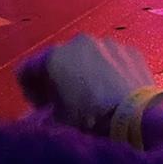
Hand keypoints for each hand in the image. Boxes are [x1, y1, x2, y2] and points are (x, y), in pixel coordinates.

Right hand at [16, 33, 153, 130]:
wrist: (135, 115)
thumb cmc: (89, 118)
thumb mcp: (58, 121)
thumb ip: (42, 113)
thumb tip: (38, 115)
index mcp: (55, 56)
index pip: (28, 68)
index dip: (29, 88)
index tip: (38, 105)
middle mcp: (79, 42)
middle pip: (60, 58)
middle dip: (59, 77)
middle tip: (64, 99)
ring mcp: (107, 42)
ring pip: (88, 56)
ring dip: (85, 71)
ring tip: (93, 95)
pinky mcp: (130, 49)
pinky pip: (112, 58)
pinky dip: (108, 70)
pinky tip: (114, 89)